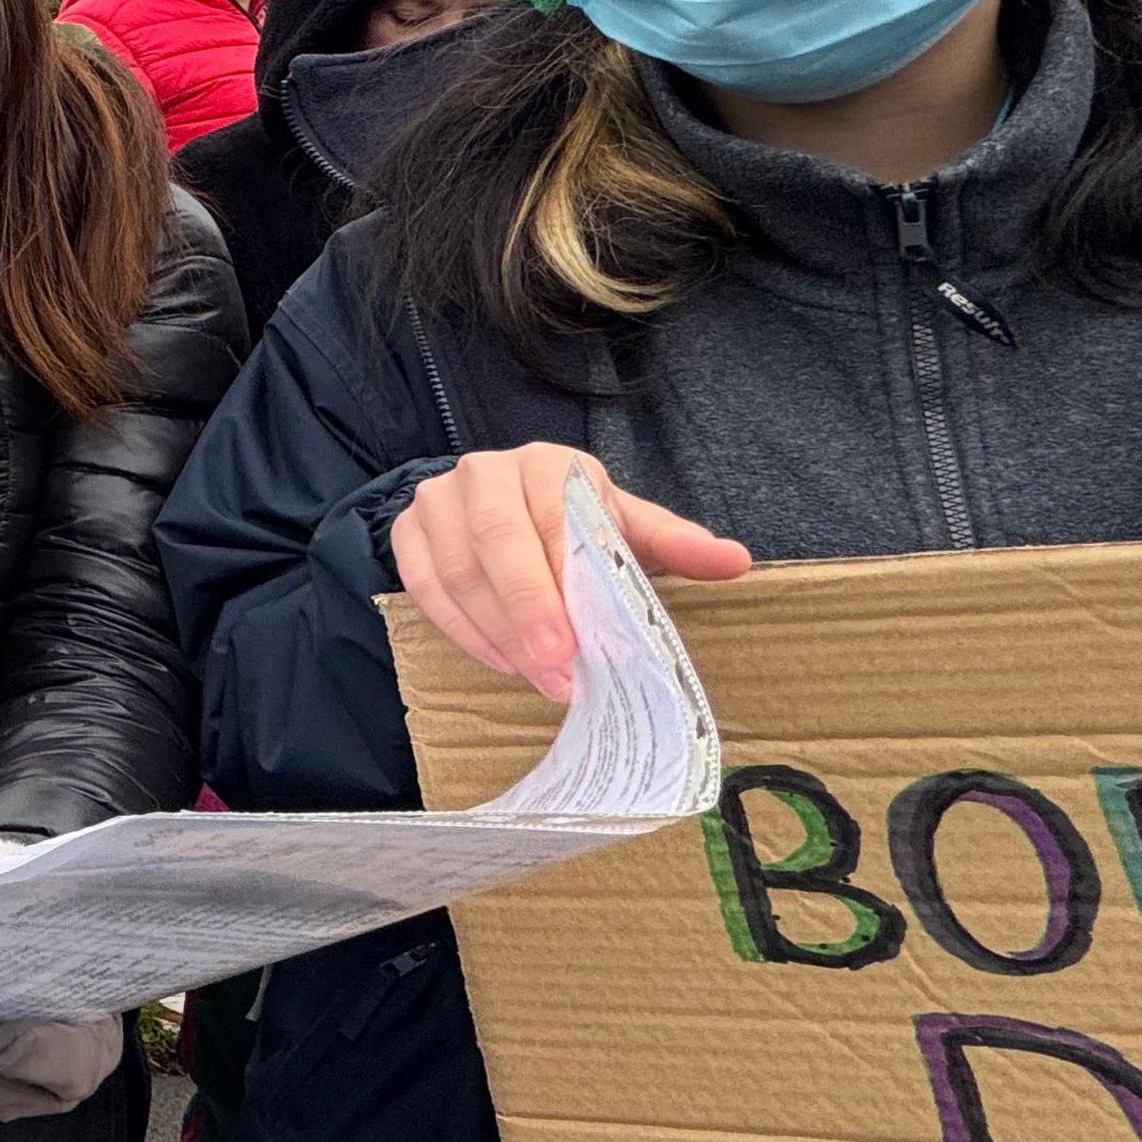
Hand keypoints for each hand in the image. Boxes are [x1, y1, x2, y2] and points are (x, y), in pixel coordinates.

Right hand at [390, 444, 748, 700]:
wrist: (497, 504)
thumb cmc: (573, 523)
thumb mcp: (624, 527)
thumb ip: (673, 543)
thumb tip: (735, 560)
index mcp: (546, 465)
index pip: (550, 519)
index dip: (560, 585)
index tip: (577, 645)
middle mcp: (485, 472)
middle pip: (495, 542)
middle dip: (525, 614)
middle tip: (555, 673)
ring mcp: (438, 499)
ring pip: (456, 570)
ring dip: (495, 632)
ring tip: (535, 676)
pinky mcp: (407, 530)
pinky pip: (422, 585)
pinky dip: (460, 629)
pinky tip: (498, 659)